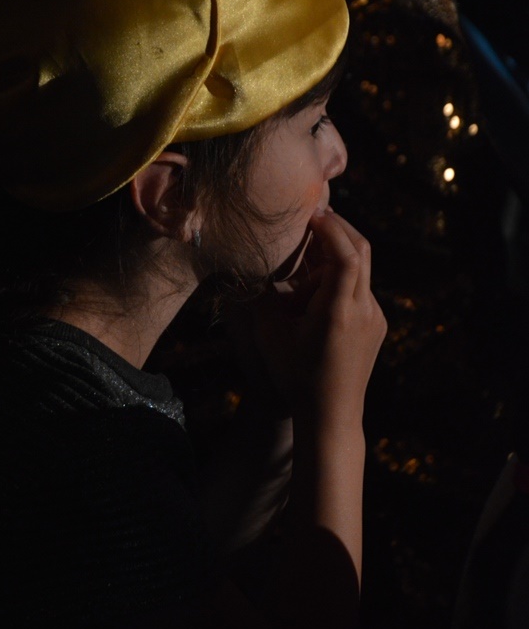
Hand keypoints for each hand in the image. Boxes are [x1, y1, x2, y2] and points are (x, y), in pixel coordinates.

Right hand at [226, 209, 386, 431]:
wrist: (330, 416)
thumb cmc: (295, 376)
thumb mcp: (270, 334)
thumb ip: (263, 295)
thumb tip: (252, 263)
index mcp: (339, 310)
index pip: (346, 253)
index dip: (329, 227)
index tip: (309, 212)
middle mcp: (365, 309)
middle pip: (361, 251)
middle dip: (337, 229)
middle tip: (311, 218)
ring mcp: (375, 317)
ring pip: (360, 270)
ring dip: (334, 258)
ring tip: (302, 267)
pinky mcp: (376, 326)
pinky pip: (360, 290)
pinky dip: (340, 280)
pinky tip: (315, 294)